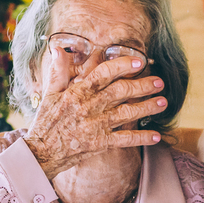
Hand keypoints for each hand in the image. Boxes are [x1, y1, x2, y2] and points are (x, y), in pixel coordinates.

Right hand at [24, 57, 166, 177]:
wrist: (40, 153)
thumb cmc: (45, 123)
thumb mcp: (49, 94)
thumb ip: (58, 71)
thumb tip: (59, 48)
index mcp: (77, 92)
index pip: (103, 74)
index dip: (122, 66)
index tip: (139, 62)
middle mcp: (89, 107)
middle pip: (121, 92)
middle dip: (142, 85)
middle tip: (159, 82)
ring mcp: (96, 126)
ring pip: (127, 113)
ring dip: (147, 107)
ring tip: (163, 102)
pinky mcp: (100, 143)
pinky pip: (124, 140)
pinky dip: (141, 138)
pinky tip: (156, 136)